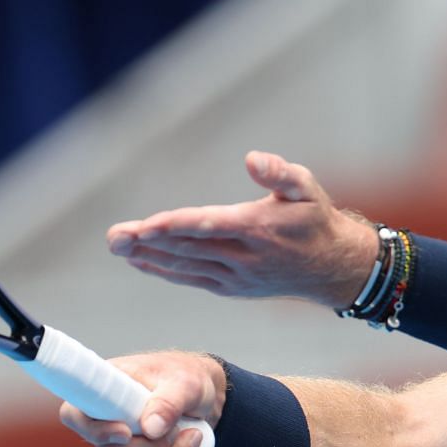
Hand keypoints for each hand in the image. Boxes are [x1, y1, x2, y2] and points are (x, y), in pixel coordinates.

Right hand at [57, 351, 222, 446]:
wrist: (207, 394)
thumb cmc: (187, 376)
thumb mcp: (184, 381)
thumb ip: (168, 401)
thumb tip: (150, 429)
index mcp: (105, 390)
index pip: (75, 415)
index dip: (94, 430)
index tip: (126, 433)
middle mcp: (107, 420)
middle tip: (185, 432)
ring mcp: (123, 445)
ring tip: (197, 434)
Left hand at [107, 151, 380, 308]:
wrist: (332, 267)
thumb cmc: (315, 219)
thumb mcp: (307, 187)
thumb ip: (280, 172)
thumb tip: (252, 158)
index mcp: (259, 228)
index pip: (208, 226)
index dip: (174, 226)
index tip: (144, 226)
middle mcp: (244, 257)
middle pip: (188, 249)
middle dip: (147, 242)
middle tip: (113, 236)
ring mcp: (237, 276)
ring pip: (185, 266)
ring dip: (148, 257)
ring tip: (117, 245)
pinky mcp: (232, 288)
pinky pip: (192, 279)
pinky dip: (165, 271)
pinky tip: (141, 261)